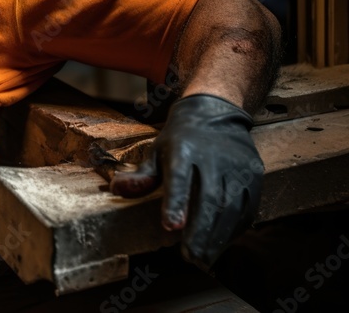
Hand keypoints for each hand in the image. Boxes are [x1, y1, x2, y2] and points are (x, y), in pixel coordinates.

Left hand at [110, 94, 262, 268]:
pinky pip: (248, 207)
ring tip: (204, 258)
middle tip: (190, 257)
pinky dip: (235, 229)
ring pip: (232, 207)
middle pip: (210, 199)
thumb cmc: (181, 138)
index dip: (175, 203)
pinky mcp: (254, 175)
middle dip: (200, 231)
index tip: (171, 227)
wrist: (216, 112)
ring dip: (218, 236)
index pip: (179, 178)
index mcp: (183, 149)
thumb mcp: (157, 151)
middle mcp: (213, 157)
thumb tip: (115, 189)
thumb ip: (141, 175)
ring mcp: (237, 166)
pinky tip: (221, 243)